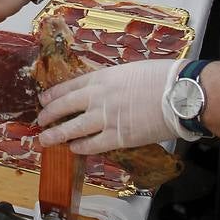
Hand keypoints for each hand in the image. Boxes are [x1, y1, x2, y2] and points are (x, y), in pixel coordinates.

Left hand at [36, 59, 184, 152]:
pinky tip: (74, 149)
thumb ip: (114, 81)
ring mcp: (106, 118)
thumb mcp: (131, 70)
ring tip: (45, 139)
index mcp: (102, 77)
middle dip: (49, 114)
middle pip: (65, 106)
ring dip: (57, 134)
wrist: (179, 94)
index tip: (44, 99)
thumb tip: (108, 89)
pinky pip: (93, 144)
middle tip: (40, 121)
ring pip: (73, 128)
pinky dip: (81, 147)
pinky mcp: (119, 137)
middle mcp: (98, 97)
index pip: (69, 86)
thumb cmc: (162, 77)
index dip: (54, 94)